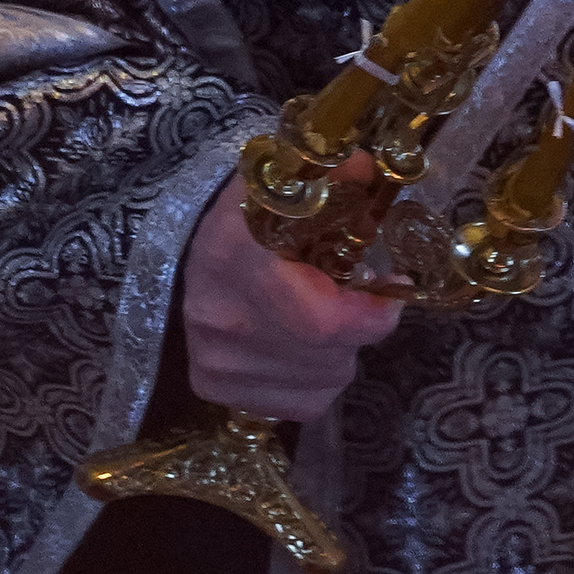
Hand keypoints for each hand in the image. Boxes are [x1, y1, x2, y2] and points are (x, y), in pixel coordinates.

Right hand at [181, 176, 401, 419]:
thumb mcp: (283, 183)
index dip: (372, 312)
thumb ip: (330, 177)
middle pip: (332, 351)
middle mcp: (222, 317)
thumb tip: (372, 170)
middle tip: (357, 296)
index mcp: (236, 252)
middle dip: (361, 325)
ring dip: (341, 351)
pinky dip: (316, 379)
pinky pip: (301, 403)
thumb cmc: (244, 215)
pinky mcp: (213, 386)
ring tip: (324, 316)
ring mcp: (216, 360)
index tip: (391, 286)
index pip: (326, 320)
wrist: (181, 248)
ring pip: (325, 380)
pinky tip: (302, 347)